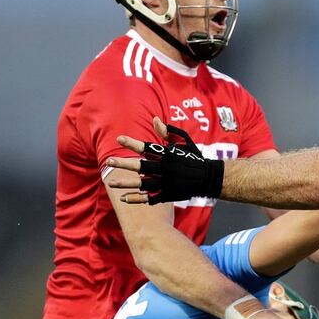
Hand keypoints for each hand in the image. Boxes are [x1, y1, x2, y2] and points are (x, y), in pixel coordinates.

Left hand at [106, 117, 223, 203]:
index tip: (119, 139)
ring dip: (126, 183)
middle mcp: (167, 169)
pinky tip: (123, 198)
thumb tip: (155, 120)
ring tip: (110, 182)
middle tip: (109, 162)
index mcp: (169, 155)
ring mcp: (168, 183)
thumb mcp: (185, 142)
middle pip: (142, 167)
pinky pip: (150, 198)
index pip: (148, 148)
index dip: (133, 143)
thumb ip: (169, 132)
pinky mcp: (169, 194)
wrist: (209, 178)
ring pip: (143, 184)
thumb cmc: (194, 157)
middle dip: (125, 164)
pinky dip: (137, 198)